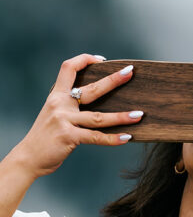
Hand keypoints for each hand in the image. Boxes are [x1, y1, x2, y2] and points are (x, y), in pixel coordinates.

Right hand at [8, 54, 141, 182]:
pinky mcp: (68, 137)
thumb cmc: (45, 137)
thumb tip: (96, 102)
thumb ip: (69, 106)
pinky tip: (127, 137)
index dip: (85, 59)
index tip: (102, 60)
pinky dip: (113, 139)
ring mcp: (64, 120)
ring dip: (121, 116)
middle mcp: (60, 104)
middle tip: (130, 72)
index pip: (68, 68)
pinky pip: (96, 137)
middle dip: (113, 80)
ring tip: (139, 114)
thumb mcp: (53, 114)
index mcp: (56, 96)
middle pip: (91, 89)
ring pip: (98, 117)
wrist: (28, 157)